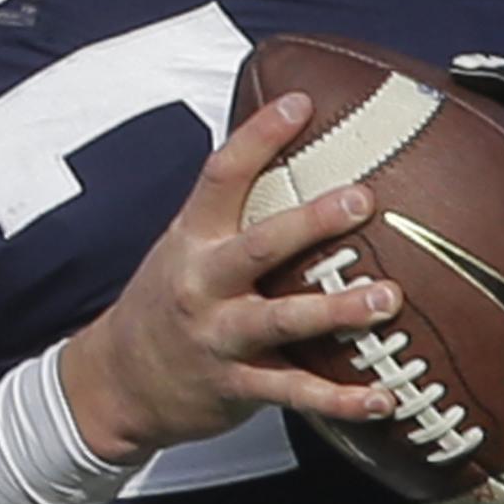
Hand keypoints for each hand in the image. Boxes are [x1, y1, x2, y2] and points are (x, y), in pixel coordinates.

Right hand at [61, 92, 404, 462]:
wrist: (117, 382)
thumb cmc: (167, 303)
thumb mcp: (185, 247)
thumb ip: (233, 213)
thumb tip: (295, 155)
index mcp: (192, 239)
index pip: (222, 176)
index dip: (258, 137)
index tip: (300, 103)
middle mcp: (203, 284)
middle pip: (258, 245)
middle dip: (311, 222)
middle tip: (362, 199)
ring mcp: (219, 336)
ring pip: (281, 321)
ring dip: (337, 311)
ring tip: (386, 300)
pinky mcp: (236, 385)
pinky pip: (293, 392)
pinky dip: (340, 399)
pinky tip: (382, 397)